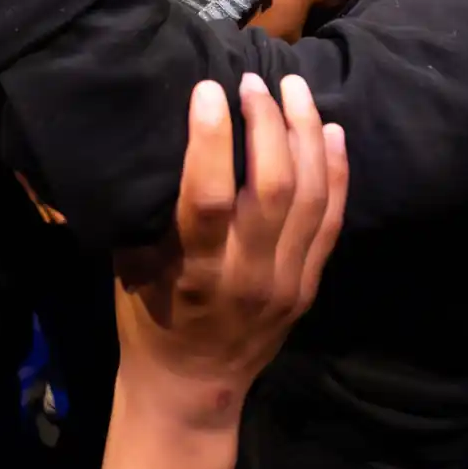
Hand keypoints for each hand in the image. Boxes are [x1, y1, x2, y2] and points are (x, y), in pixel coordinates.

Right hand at [112, 75, 347, 423]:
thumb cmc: (147, 319)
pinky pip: (332, 221)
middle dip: (267, 124)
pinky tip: (329, 130)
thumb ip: (153, 210)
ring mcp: (286, 282)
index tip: (207, 89)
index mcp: (194, 273)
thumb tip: (157, 133)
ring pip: (310, 197)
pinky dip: (334, 171)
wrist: (193, 388)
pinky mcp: (309, 285)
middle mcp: (248, 276)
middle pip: (273, 188)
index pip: (210, 198)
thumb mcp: (133, 266)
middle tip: (253, 80)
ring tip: (295, 88)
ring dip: (304, 134)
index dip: (212, 139)